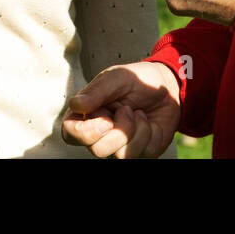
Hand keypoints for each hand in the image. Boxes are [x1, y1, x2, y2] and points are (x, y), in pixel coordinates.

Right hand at [61, 62, 180, 157]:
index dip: (86, 132)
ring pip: (121, 156)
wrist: (165, 87)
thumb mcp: (116, 78)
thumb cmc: (135, 81)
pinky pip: (143, 152)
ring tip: (138, 113)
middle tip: (127, 109)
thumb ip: (96, 91)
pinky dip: (150, 133)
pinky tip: (148, 122)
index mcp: (85, 115)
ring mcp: (118, 146)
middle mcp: (99, 135)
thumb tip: (75, 105)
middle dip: (119, 129)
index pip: (69, 134)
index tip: (106, 118)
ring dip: (136, 129)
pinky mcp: (139, 152)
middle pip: (97, 150)